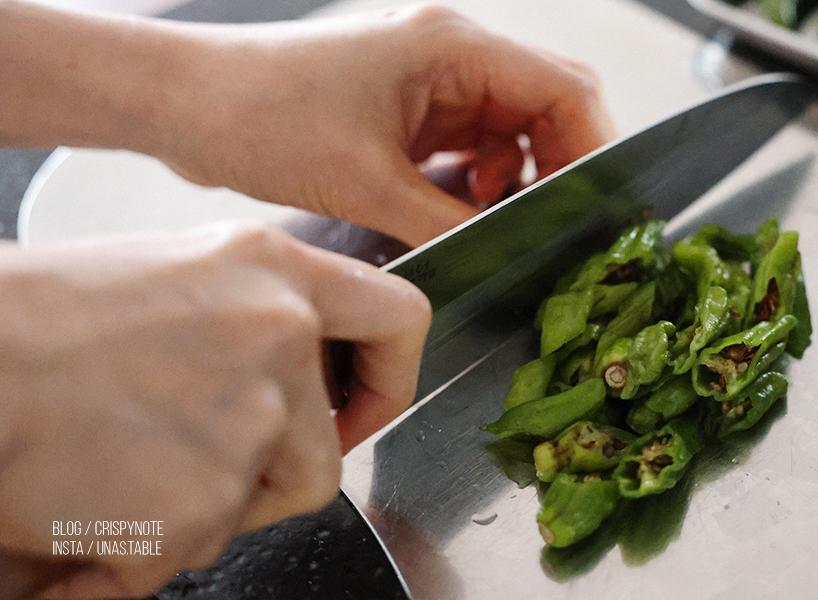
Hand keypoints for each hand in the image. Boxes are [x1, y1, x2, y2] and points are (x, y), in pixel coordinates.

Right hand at [0, 223, 429, 598]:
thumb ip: (253, 321)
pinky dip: (145, 547)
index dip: (387, 379)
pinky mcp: (204, 500)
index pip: (398, 319)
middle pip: (326, 451)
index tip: (360, 410)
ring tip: (121, 468)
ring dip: (202, 506)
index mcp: (272, 268)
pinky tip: (92, 503)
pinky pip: (196, 546)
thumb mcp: (175, 281)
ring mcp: (250, 419)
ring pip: (258, 503)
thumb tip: (293, 378)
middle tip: (206, 465)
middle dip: (274, 477)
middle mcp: (279, 335)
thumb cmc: (36, 320)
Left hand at [158, 5, 616, 245]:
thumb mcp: (365, 181)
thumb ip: (447, 218)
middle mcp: (448, 55)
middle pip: (544, 107)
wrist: (185, 105)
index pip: (562, 87)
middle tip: (554, 226)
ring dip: (514, 178)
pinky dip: (477, 181)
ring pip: (508, 130)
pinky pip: (468, 146)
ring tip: (498, 221)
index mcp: (450, 46)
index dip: (594, 147)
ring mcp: (427, 82)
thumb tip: (504, 248)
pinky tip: (460, 210)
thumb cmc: (257, 115)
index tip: (598, 206)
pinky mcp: (405, 111)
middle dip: (557, 168)